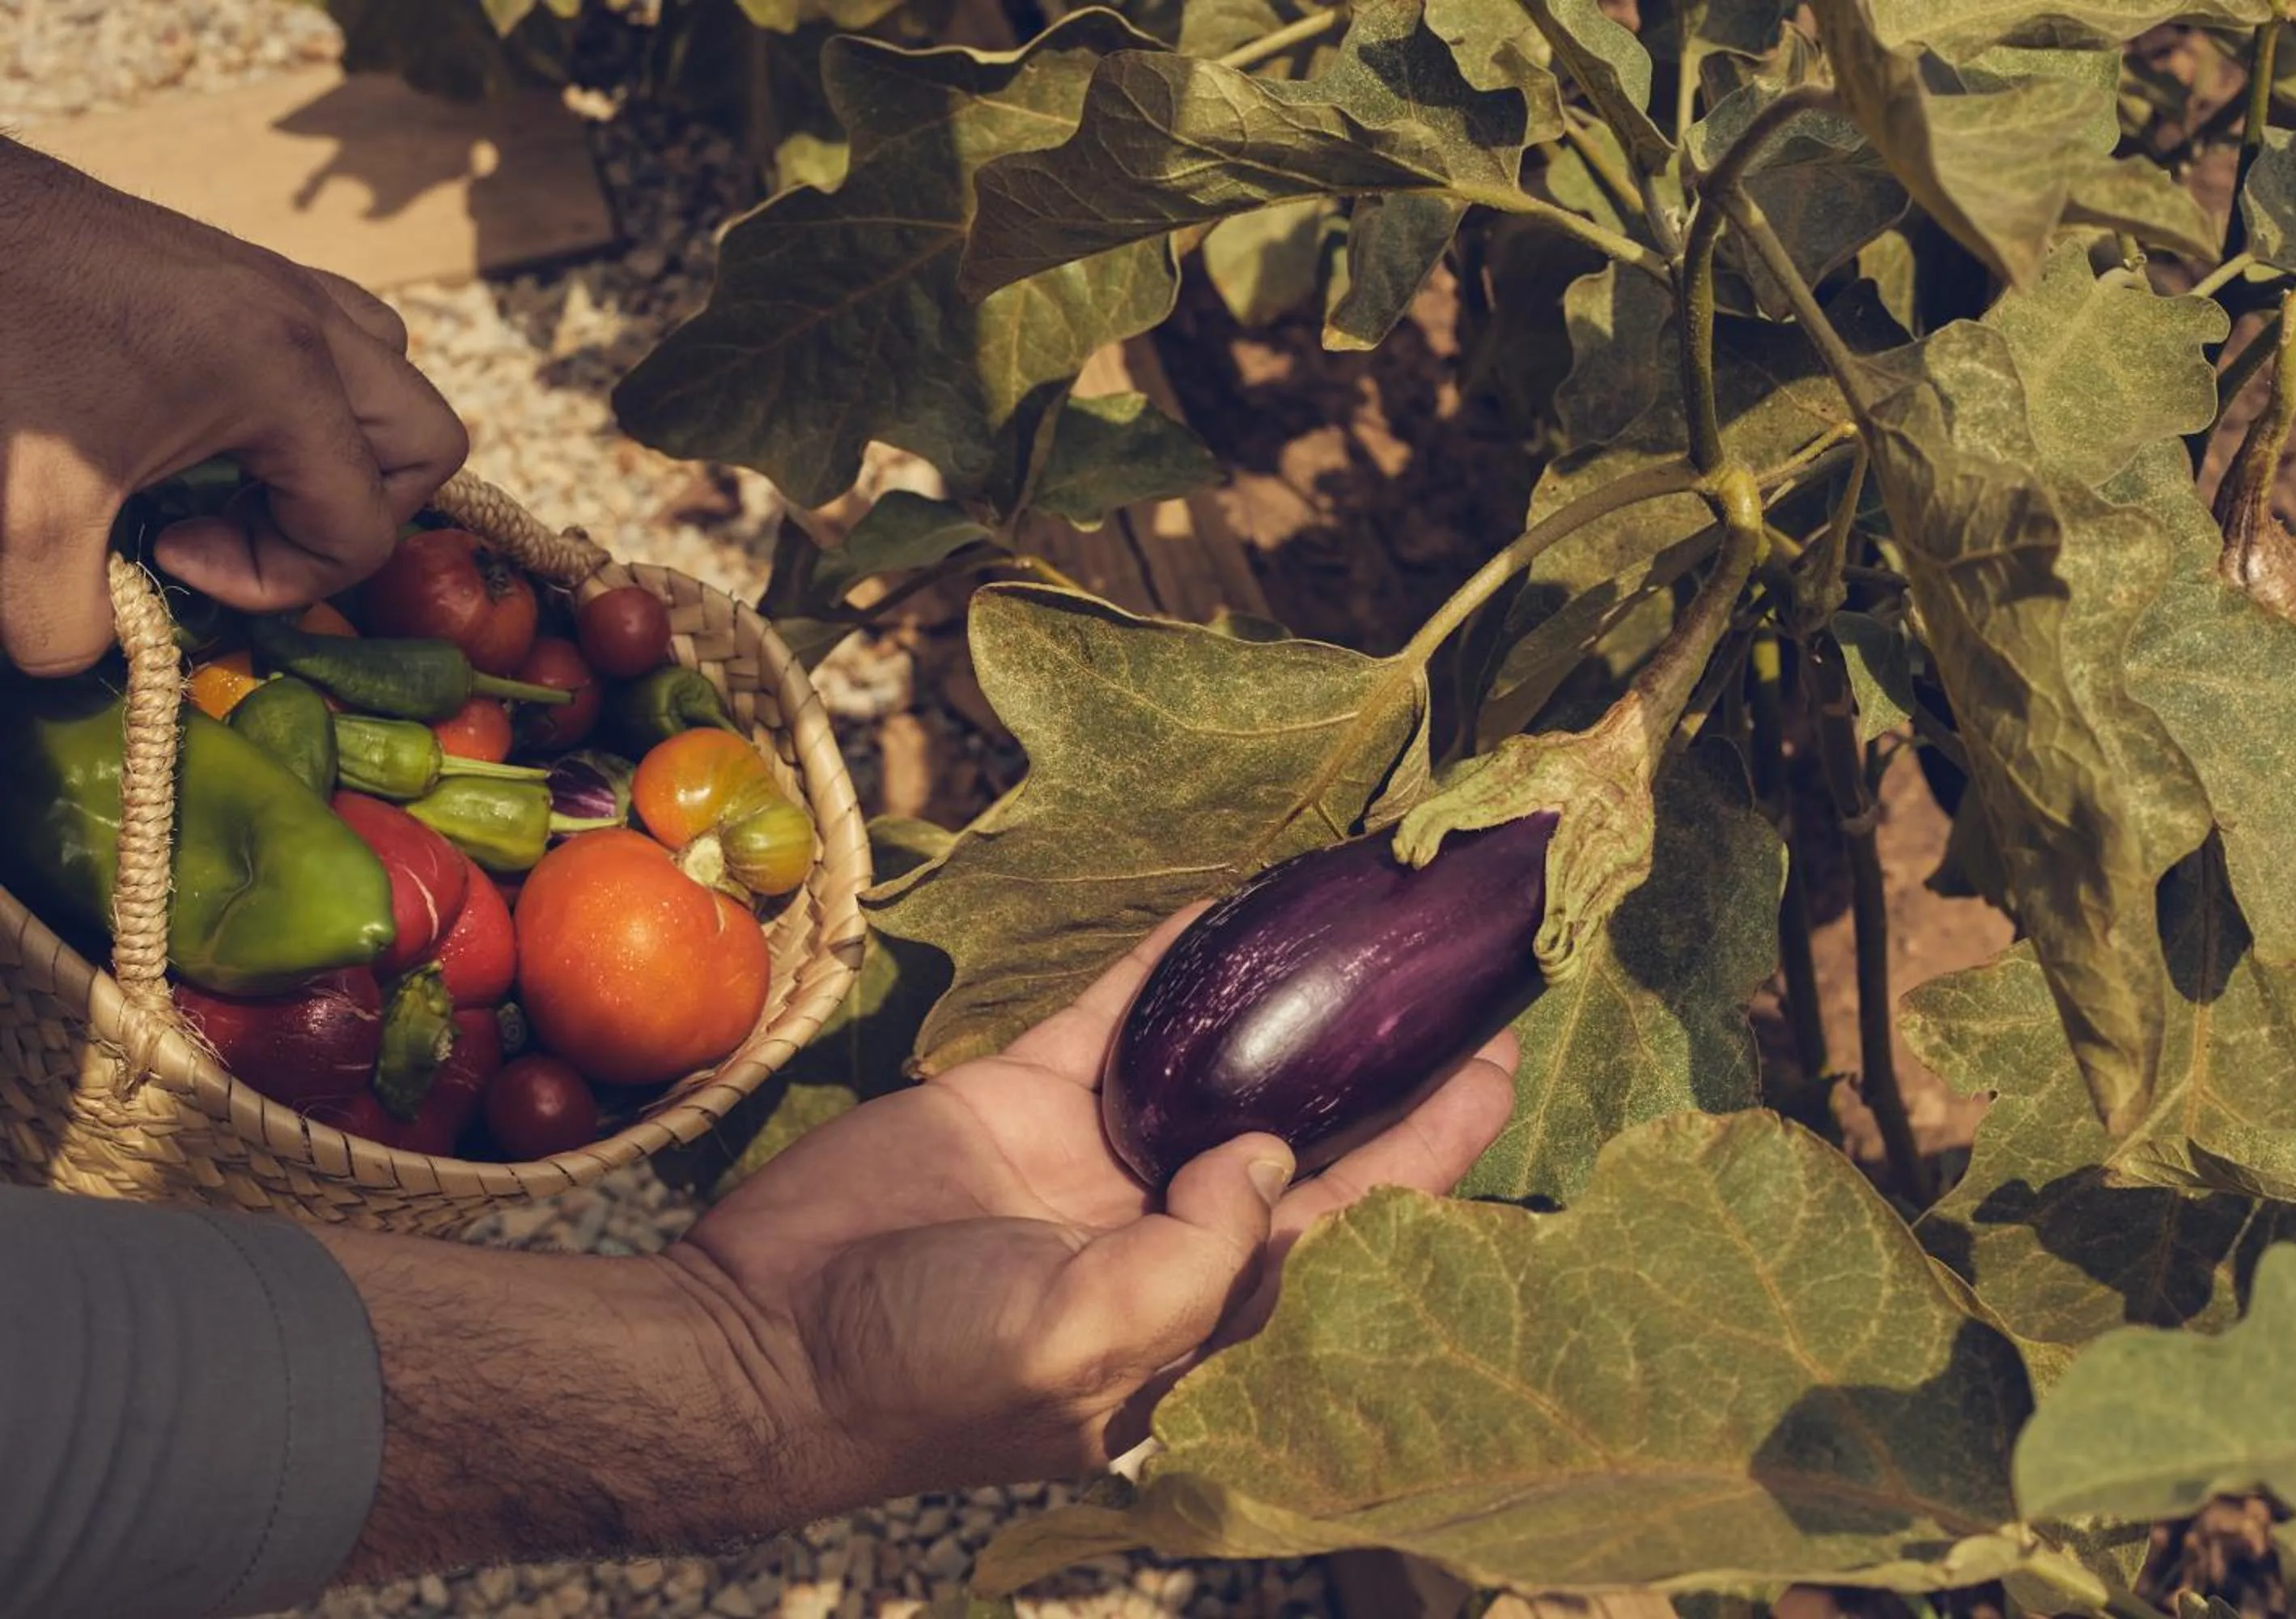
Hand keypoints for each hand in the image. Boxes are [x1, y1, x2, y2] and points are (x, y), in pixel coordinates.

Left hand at [0, 137, 466, 675]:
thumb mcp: (18, 513)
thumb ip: (66, 618)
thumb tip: (90, 652)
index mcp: (285, 375)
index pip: (362, 525)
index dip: (277, 577)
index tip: (171, 556)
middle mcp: (305, 319)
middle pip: (424, 444)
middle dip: (352, 513)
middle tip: (246, 527)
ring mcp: (274, 279)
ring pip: (390, 373)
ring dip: (344, 443)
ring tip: (246, 474)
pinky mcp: (231, 261)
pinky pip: (330, 331)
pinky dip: (304, 390)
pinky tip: (211, 417)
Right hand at [669, 904, 1518, 1505]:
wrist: (759, 1340)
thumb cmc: (926, 1376)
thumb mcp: (1078, 1345)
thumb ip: (1194, 1258)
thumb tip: (1266, 1154)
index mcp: (1207, 1308)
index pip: (1353, 1216)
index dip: (1435, 1141)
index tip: (1502, 1056)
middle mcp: (1174, 1224)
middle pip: (1310, 1126)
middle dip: (1385, 1056)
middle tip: (1456, 967)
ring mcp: (1104, 1152)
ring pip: (1222, 1054)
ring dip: (1285, 991)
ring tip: (1362, 914)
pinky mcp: (1030, 1091)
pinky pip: (1117, 1010)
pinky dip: (1169, 957)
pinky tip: (1228, 901)